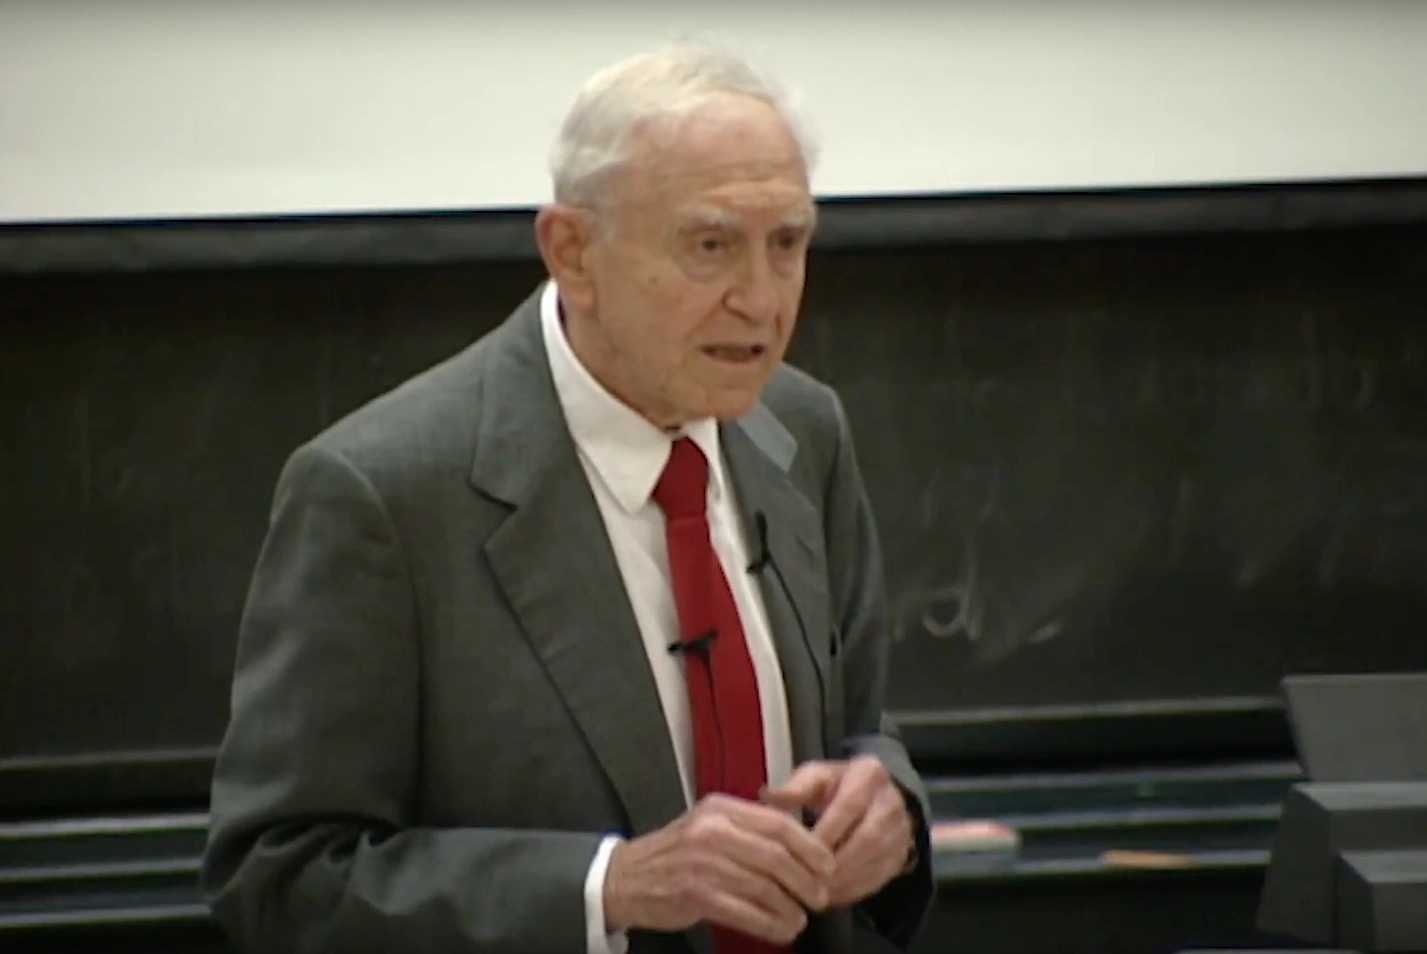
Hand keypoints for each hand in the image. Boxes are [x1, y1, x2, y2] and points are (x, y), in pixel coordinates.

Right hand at [603, 793, 834, 945]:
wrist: (624, 878)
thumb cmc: (673, 855)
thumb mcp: (708, 825)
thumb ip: (748, 829)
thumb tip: (800, 843)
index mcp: (721, 809)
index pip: (778, 824)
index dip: (810, 847)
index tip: (827, 865)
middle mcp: (712, 831)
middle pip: (776, 855)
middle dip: (806, 880)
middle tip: (820, 896)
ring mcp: (702, 863)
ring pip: (764, 887)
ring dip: (790, 908)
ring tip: (800, 918)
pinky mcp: (694, 894)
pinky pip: (745, 912)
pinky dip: (770, 924)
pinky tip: (781, 930)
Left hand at [760, 756, 913, 906]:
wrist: (875, 796)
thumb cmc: (836, 785)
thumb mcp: (816, 776)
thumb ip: (794, 788)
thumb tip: (766, 795)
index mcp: (868, 775)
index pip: (848, 806)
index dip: (824, 832)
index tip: (797, 852)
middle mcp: (891, 803)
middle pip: (867, 838)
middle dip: (835, 862)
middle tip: (805, 880)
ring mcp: (901, 831)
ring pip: (875, 861)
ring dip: (843, 880)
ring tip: (813, 892)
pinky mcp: (901, 855)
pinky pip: (879, 878)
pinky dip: (853, 890)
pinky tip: (829, 897)